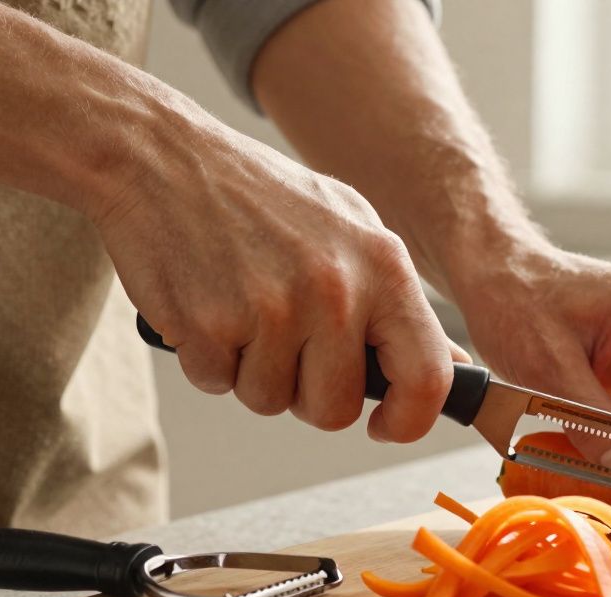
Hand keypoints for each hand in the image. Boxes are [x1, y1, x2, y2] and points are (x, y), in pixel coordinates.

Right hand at [89, 116, 458, 441]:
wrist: (160, 156)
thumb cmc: (260, 196)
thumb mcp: (350, 228)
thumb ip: (399, 302)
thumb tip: (450, 368)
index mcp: (383, 265)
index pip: (428, 377)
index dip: (410, 420)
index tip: (384, 425)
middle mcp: (336, 289)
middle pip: (337, 409)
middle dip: (307, 394)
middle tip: (283, 342)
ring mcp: (271, 309)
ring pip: (271, 401)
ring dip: (251, 372)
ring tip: (240, 306)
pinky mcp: (210, 326)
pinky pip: (217, 384)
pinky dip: (207, 359)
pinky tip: (206, 302)